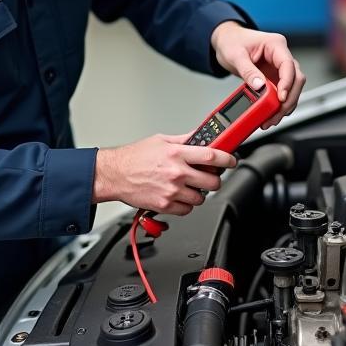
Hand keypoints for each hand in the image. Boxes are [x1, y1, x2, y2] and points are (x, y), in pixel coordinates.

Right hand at [93, 134, 237, 214]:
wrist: (114, 175)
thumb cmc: (134, 157)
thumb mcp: (161, 140)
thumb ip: (184, 139)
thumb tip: (201, 136)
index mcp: (177, 154)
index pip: (212, 156)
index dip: (227, 159)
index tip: (232, 161)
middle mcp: (176, 173)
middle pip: (212, 181)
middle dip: (214, 179)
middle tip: (210, 176)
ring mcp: (171, 191)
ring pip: (201, 198)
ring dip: (199, 193)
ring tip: (189, 186)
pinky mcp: (165, 205)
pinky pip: (187, 210)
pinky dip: (186, 205)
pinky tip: (179, 195)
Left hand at [210, 21, 305, 127]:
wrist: (226, 41)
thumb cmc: (232, 41)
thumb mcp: (236, 55)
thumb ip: (248, 71)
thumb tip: (259, 86)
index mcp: (275, 44)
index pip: (288, 64)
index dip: (287, 83)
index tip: (281, 98)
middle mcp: (281, 56)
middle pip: (296, 79)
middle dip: (289, 99)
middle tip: (277, 113)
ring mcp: (279, 68)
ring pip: (292, 88)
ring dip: (285, 105)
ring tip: (271, 118)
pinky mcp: (274, 78)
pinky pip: (282, 93)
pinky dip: (278, 105)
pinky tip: (271, 114)